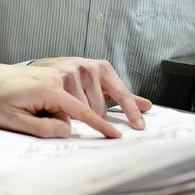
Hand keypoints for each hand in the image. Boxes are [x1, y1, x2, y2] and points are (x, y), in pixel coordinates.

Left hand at [0, 63, 121, 138]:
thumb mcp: (14, 121)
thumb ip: (43, 128)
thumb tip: (68, 130)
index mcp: (47, 89)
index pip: (80, 109)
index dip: (99, 125)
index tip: (116, 136)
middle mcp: (56, 77)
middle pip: (80, 107)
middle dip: (65, 120)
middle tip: (32, 116)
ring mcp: (57, 73)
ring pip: (77, 101)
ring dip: (66, 112)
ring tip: (34, 108)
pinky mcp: (56, 75)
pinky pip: (73, 93)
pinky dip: (74, 102)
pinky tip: (62, 102)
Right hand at [30, 57, 151, 128]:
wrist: (47, 67)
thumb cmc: (77, 78)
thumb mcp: (102, 82)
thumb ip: (124, 96)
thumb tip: (147, 106)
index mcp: (104, 68)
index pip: (122, 94)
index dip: (131, 112)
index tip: (139, 126)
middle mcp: (90, 68)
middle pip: (100, 109)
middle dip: (92, 112)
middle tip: (82, 101)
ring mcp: (74, 72)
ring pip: (85, 110)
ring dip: (78, 112)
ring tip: (71, 99)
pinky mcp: (59, 79)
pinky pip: (69, 108)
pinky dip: (66, 110)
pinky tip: (61, 101)